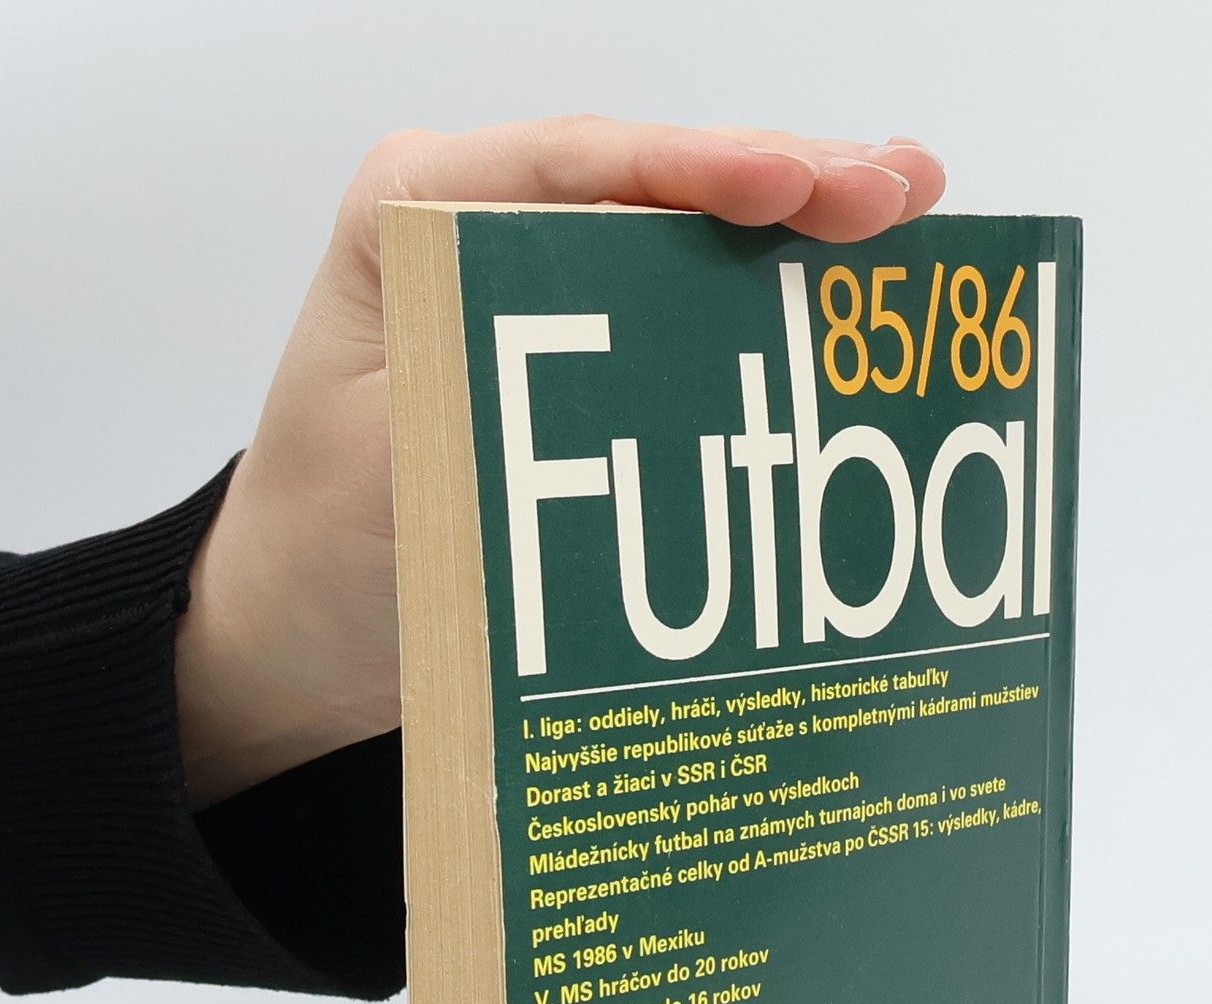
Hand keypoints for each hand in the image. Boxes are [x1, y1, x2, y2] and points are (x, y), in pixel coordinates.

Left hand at [174, 116, 946, 807]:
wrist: (299, 627)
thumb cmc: (319, 546)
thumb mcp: (393, 468)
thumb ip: (498, 397)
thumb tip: (633, 385)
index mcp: (416, 214)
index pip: (579, 166)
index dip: (699, 167)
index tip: (796, 186)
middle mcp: (485, 228)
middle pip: (653, 182)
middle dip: (786, 180)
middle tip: (904, 190)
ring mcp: (541, 289)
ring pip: (685, 237)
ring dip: (798, 233)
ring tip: (912, 213)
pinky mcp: (579, 358)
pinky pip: (682, 314)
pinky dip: (766, 307)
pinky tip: (846, 304)